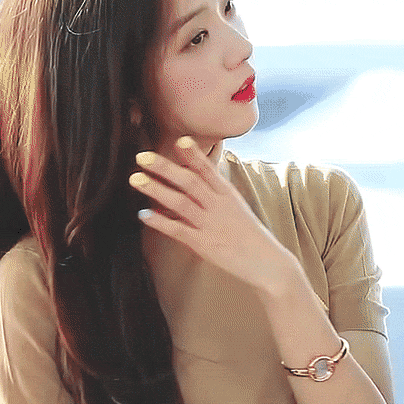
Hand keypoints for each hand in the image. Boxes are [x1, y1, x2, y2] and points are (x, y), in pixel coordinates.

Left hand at [129, 136, 297, 290]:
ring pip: (180, 202)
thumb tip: (197, 175)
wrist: (267, 262)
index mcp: (227, 194)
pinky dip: (160, 222)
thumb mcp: (236, 205)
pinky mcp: (204, 244)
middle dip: (164, 167)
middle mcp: (218, 205)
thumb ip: (216, 191)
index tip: (179, 140)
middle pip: (189, 182)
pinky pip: (178, 230)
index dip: (193, 155)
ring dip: (156, 189)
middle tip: (142, 157)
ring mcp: (210, 224)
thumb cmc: (250, 233)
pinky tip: (143, 215)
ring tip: (136, 179)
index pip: (208, 169)